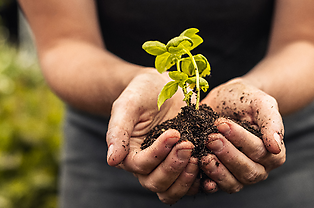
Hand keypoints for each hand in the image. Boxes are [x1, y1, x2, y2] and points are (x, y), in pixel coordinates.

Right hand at [106, 69, 198, 203]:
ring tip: (198, 157)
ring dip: (186, 179)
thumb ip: (117, 131)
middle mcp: (147, 165)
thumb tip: (112, 160)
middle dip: (174, 167)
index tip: (174, 133)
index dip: (158, 154)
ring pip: (172, 190)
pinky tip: (210, 166)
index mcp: (129, 154)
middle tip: (188, 145)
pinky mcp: (185, 163)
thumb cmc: (140, 93)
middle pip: (156, 183)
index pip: (141, 165)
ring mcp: (167, 166)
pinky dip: (201, 181)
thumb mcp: (126, 106)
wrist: (161, 86)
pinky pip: (191, 183)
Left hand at [200, 78, 285, 192]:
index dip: (240, 139)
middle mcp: (258, 168)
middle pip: (247, 171)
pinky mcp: (220, 176)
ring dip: (217, 170)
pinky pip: (216, 186)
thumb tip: (275, 146)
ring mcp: (238, 175)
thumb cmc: (245, 100)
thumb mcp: (260, 102)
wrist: (224, 99)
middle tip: (211, 138)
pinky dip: (207, 182)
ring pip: (233, 183)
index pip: (259, 151)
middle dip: (227, 154)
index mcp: (273, 153)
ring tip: (203, 155)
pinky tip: (198, 170)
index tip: (222, 125)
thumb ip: (271, 121)